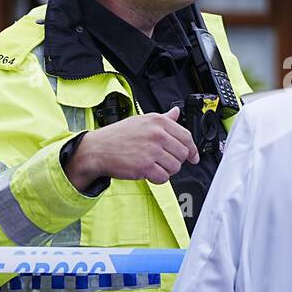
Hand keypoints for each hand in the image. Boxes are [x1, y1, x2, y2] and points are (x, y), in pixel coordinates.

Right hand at [66, 106, 198, 189]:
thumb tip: (176, 113)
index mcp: (158, 122)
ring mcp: (151, 150)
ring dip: (166, 170)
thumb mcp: (142, 121)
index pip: (186, 136)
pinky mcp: (145, 166)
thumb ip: (163, 118)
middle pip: (183, 153)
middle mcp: (156, 134)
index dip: (192, 149)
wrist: (98, 149)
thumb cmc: (118, 136)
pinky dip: (158, 178)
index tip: (194, 157)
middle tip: (164, 161)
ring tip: (153, 165)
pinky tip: (148, 172)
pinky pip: (164, 177)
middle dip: (176, 160)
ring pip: (175, 167)